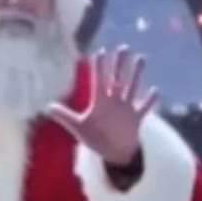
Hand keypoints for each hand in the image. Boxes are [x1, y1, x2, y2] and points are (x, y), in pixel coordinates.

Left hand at [47, 48, 157, 167]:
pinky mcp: (136, 118)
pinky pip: (144, 107)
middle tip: (123, 47)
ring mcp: (126, 108)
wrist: (113, 153)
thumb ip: (64, 116)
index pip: (99, 80)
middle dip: (119, 64)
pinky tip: (155, 90)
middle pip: (117, 78)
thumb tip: (46, 107)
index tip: (101, 52)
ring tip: (140, 58)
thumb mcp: (78, 127)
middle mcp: (114, 101)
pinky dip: (149, 100)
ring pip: (131, 87)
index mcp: (99, 101)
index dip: (99, 67)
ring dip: (136, 74)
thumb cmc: (95, 138)